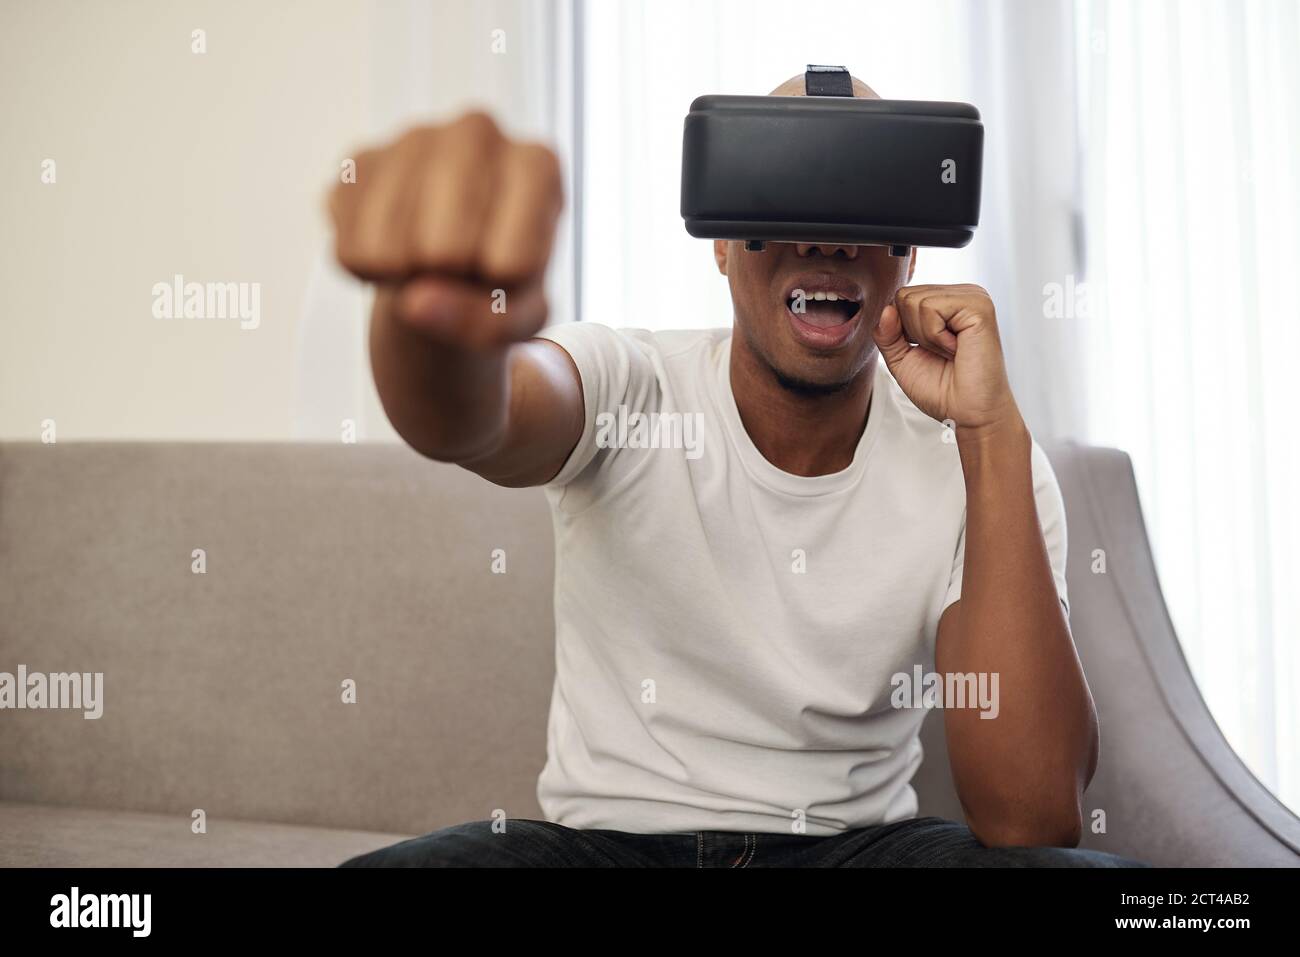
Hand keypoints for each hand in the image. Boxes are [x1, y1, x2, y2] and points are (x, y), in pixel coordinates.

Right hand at [329, 111, 563, 349]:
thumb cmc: (499, 283)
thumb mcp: (516, 320)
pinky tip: (392, 248)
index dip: (501, 288)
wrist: (452, 263)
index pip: (512, 263)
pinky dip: (365, 271)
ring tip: (425, 260)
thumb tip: (415, 303)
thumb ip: (486, 324)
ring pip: (386, 248)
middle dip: (447, 278)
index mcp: (537, 165)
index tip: (506, 269)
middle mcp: (477, 132)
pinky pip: (349, 246)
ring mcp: (413, 138)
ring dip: (402, 278)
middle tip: (458, 265)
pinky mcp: (360, 160)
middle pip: (443, 249)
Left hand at [873, 283, 1020, 433]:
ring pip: (914, 301)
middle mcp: (961, 295)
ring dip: (925, 337)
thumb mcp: (901, 359)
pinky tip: (956, 348)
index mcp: (947, 303)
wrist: (967, 413)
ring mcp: (973, 297)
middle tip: (941, 353)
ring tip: (950, 351)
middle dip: (912, 333)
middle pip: (905, 295)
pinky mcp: (979, 306)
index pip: (902, 297)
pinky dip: (935, 336)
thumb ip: (887, 334)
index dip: (902, 330)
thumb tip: (886, 309)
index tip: (928, 351)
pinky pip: (931, 308)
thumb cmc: (942, 390)